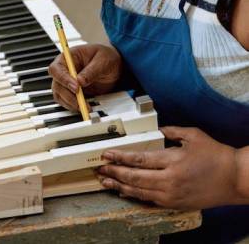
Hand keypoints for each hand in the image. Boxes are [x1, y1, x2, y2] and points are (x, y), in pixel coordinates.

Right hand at [48, 44, 121, 110]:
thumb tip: (80, 81)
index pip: (56, 68)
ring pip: (59, 95)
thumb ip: (91, 71)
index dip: (63, 79)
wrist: (113, 66)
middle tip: (82, 101)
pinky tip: (84, 107)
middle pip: (57, 84)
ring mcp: (66, 82)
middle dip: (68, 95)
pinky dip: (73, 106)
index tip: (76, 87)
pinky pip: (66, 102)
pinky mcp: (71, 92)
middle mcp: (64, 70)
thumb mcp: (102, 61)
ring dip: (71, 103)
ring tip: (85, 107)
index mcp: (68, 57)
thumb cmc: (106, 57)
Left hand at [97, 127, 238, 209]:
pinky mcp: (176, 204)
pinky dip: (134, 196)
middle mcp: (170, 180)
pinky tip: (124, 192)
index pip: (139, 159)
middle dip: (114, 172)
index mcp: (173, 160)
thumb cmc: (216, 155)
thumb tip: (155, 130)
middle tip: (99, 169)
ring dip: (120, 186)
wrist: (236, 179)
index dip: (119, 157)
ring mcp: (172, 195)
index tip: (106, 154)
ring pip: (139, 192)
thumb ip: (170, 131)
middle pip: (134, 177)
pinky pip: (150, 201)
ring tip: (106, 181)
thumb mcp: (193, 135)